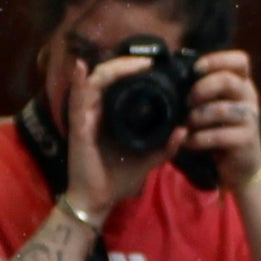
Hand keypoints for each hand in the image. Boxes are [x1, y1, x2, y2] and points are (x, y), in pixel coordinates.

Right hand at [59, 50, 179, 215]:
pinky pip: (76, 100)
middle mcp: (97, 111)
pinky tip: (81, 68)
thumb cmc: (117, 179)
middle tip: (148, 61)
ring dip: (113, 68)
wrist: (98, 200)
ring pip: (95, 81)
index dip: (132, 68)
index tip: (153, 64)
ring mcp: (85, 116)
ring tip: (134, 63)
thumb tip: (184, 129)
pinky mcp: (77, 127)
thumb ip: (165, 146)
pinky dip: (78, 82)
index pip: (118, 82)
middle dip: (127, 63)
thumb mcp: (148, 159)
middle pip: (107, 75)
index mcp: (111, 114)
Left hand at [183, 50, 260, 187]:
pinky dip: (198, 139)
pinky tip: (189, 142)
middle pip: (228, 81)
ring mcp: (251, 118)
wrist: (240, 166)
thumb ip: (203, 89)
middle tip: (187, 101)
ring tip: (186, 125)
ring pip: (221, 110)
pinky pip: (219, 135)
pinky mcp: (247, 140)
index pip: (240, 61)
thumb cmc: (220, 131)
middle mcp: (250, 97)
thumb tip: (174, 73)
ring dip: (197, 117)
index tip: (196, 68)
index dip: (217, 60)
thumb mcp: (214, 105)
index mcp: (242, 84)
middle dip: (201, 89)